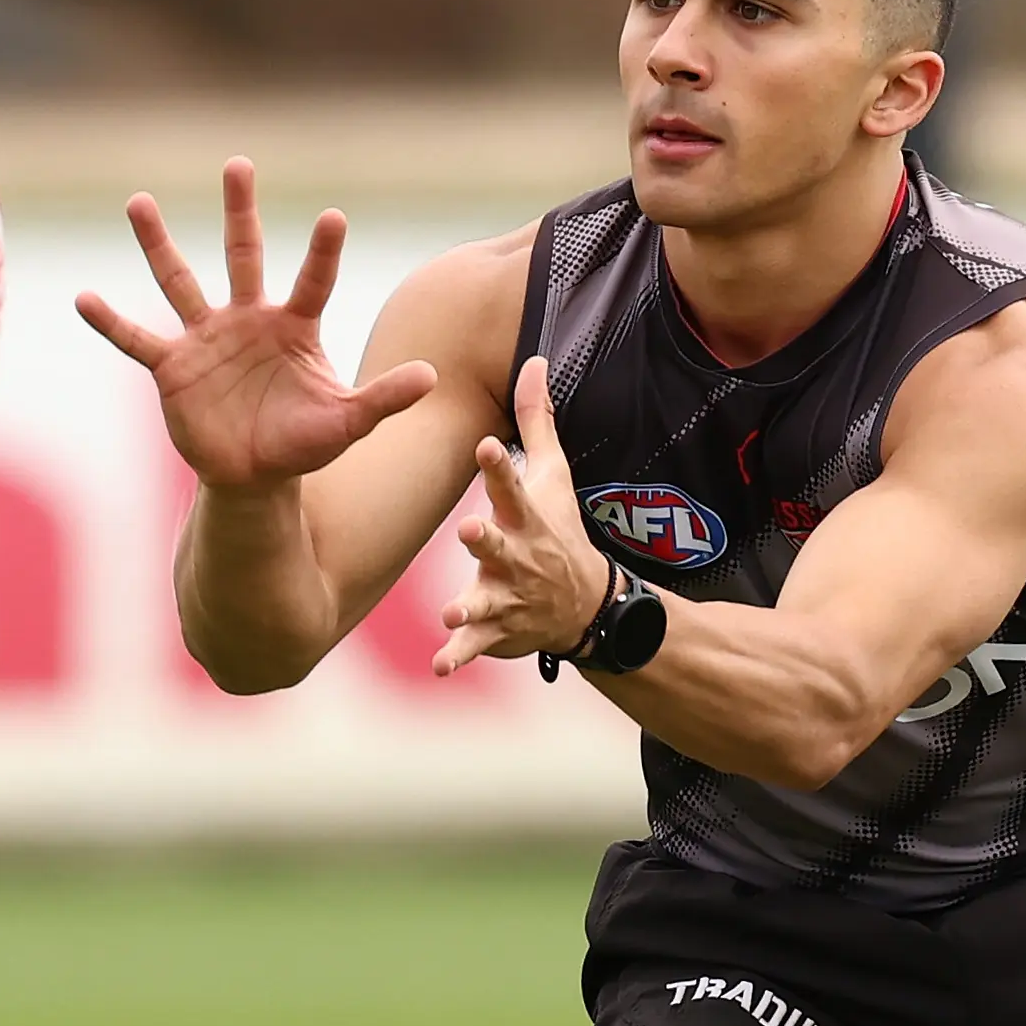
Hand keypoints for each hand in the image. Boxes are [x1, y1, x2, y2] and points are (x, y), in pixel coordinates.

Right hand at [76, 157, 437, 489]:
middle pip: (243, 253)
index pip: (312, 281)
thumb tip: (433, 375)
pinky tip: (83, 297)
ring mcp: (206, 339)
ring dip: (158, 243)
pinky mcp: (172, 368)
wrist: (254, 476)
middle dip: (240, 210)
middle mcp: (248, 320)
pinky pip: (137, 340)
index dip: (321, 253)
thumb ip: (384, 398)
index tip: (333, 217)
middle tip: (239, 163)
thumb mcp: (348, 422)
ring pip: (179, 280)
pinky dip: (110, 321)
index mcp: (294, 327)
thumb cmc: (304, 443)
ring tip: (138, 201)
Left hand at [434, 355, 605, 675]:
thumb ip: (537, 419)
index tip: (486, 445)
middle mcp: (518, 555)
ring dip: (471, 605)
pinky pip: (476, 645)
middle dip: (485, 539)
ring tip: (451, 609)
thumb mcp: (554, 474)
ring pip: (488, 601)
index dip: (501, 467)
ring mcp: (509, 596)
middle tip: (470, 531)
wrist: (585, 605)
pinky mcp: (497, 630)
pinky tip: (440, 667)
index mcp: (527, 516)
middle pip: (498, 544)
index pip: (513, 486)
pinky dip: (459, 655)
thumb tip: (535, 358)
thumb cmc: (559, 527)